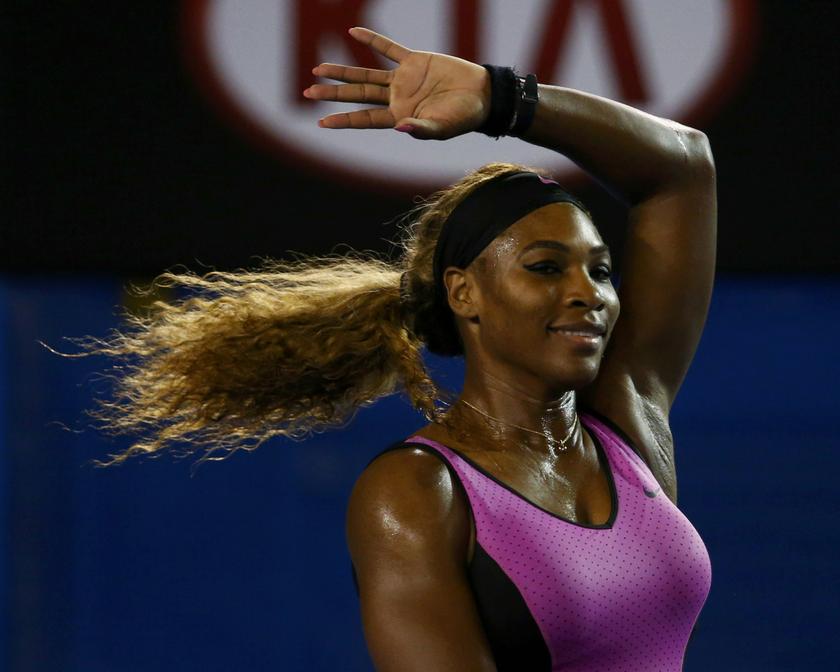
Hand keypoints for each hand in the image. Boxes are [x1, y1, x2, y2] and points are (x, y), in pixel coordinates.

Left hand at [303, 27, 489, 139]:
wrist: (482, 95)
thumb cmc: (463, 118)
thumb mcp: (442, 128)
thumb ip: (421, 129)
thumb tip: (401, 127)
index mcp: (400, 116)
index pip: (365, 118)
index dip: (343, 120)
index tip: (321, 122)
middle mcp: (396, 98)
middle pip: (358, 95)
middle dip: (333, 93)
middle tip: (308, 91)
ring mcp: (403, 79)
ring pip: (366, 74)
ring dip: (343, 71)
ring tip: (318, 68)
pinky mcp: (414, 61)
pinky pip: (388, 48)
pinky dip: (372, 40)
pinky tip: (353, 33)